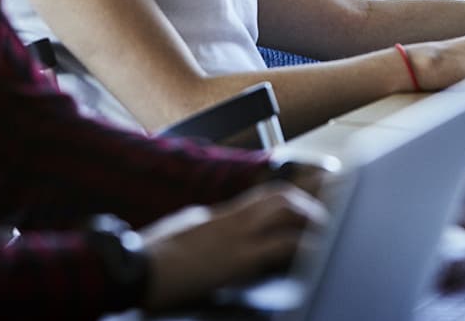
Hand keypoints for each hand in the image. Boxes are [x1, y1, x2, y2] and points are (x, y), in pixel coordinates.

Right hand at [140, 183, 325, 310]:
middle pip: (278, 195)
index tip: (312, 200)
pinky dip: (303, 245)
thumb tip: (211, 226)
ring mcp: (235, 235)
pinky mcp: (237, 258)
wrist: (135, 267)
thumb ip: (202, 228)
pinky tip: (318, 251)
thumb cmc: (151, 256)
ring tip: (327, 228)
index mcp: (217, 215)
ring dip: (310, 217)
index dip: (292, 197)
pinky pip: (280, 245)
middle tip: (329, 211)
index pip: (262, 197)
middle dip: (308, 200)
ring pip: (284, 209)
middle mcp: (229, 218)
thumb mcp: (182, 234)